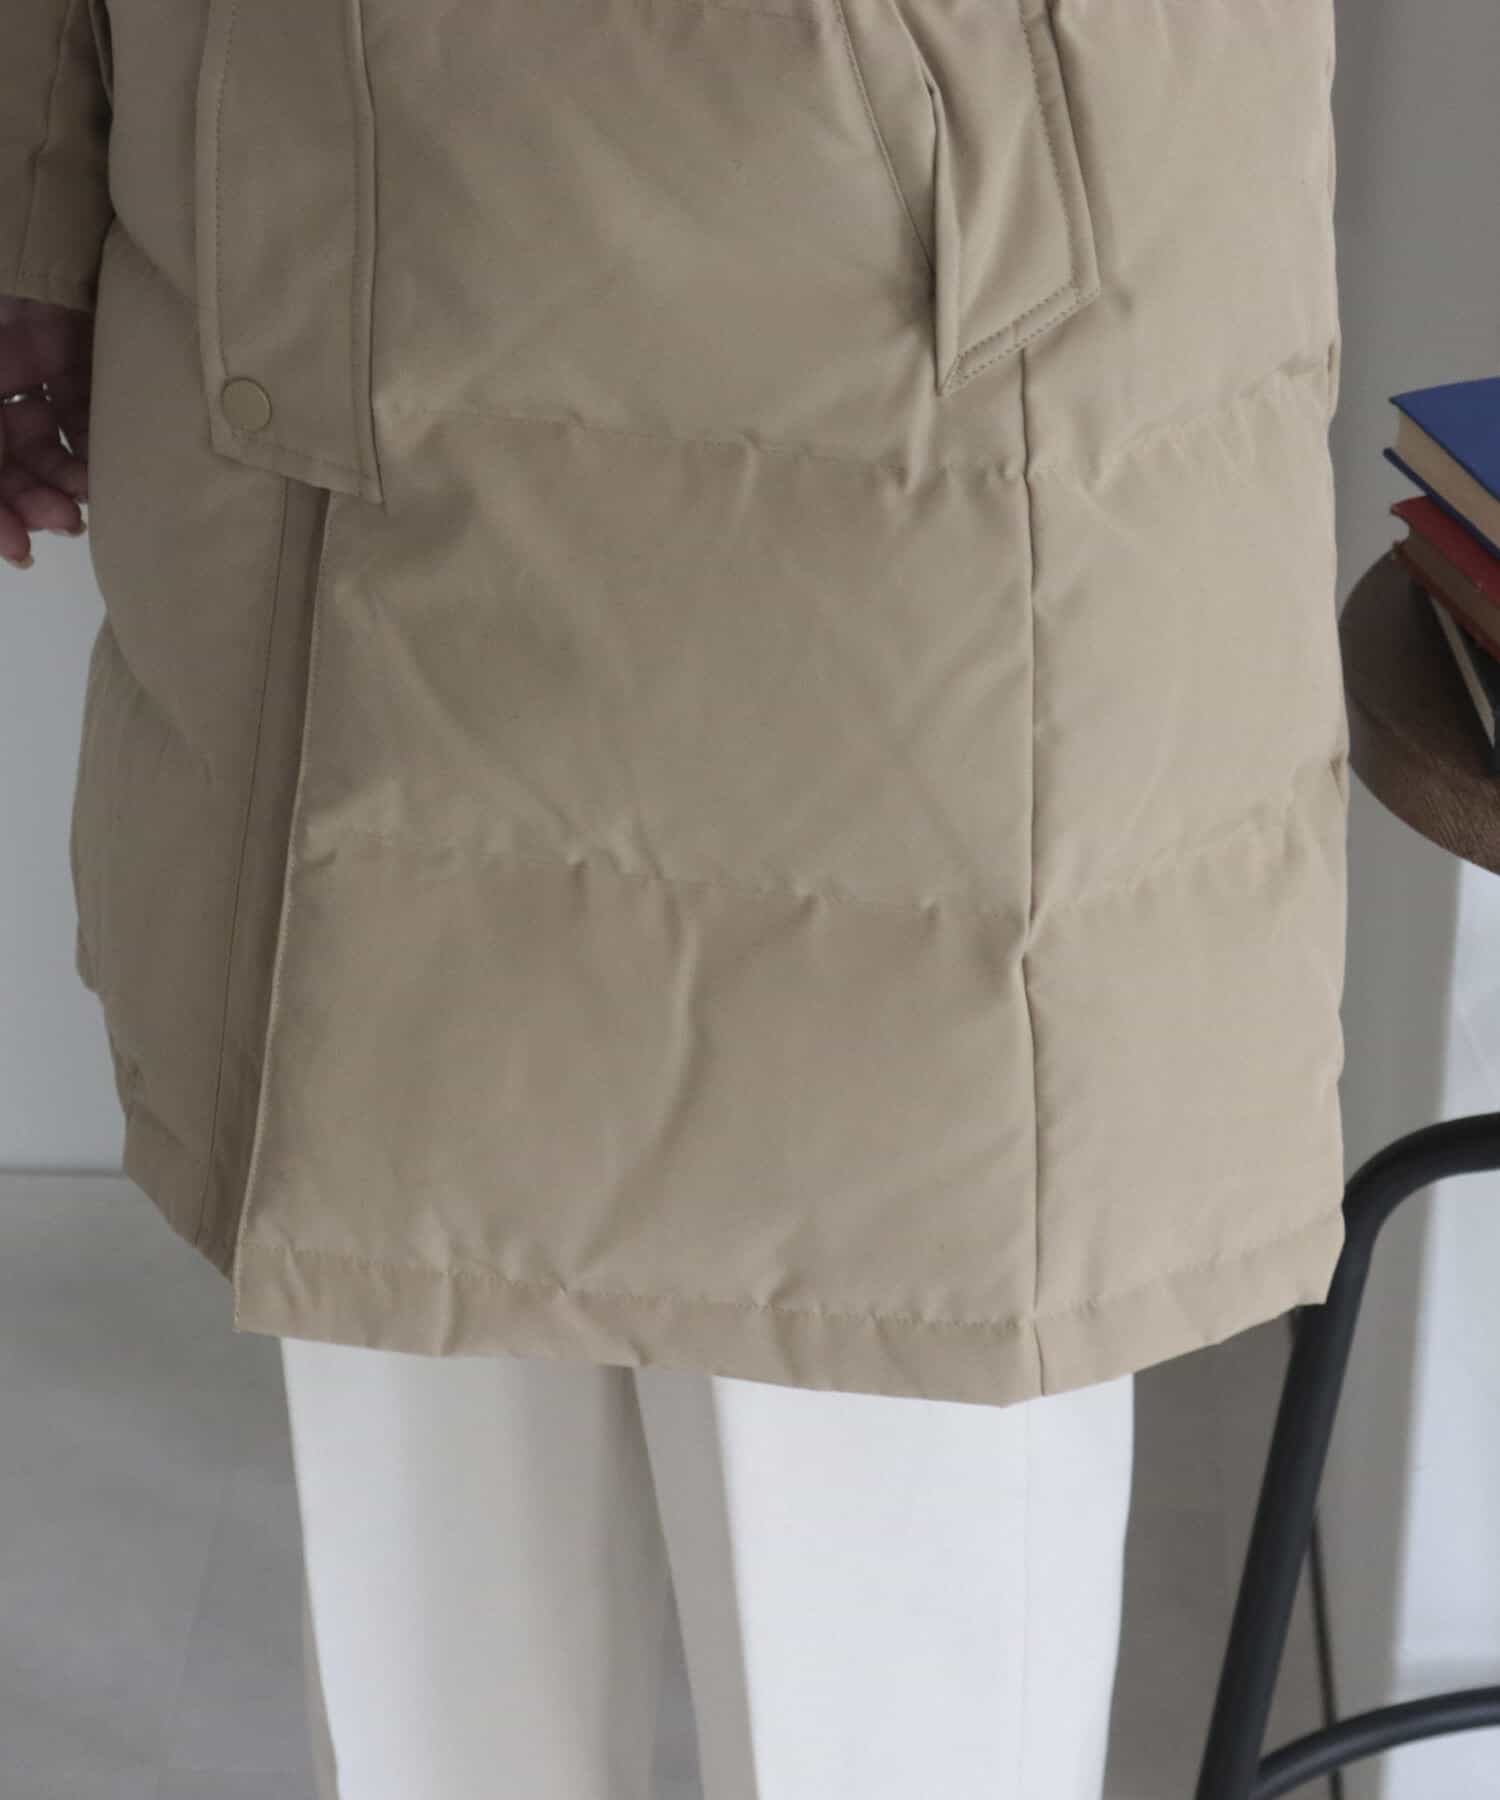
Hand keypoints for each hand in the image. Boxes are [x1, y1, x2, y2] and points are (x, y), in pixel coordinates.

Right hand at [0, 294, 92, 569]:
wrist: (15, 199)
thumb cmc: (0, 274)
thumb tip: (12, 525)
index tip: (17, 549)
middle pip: (8, 461)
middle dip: (32, 501)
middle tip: (63, 523)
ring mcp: (27, 363)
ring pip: (49, 444)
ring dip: (67, 482)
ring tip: (85, 504)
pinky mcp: (73, 347)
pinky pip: (85, 408)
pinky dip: (96, 443)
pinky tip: (106, 470)